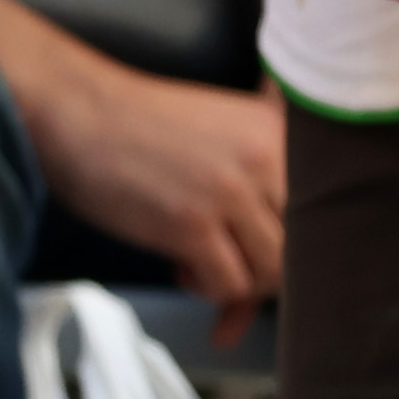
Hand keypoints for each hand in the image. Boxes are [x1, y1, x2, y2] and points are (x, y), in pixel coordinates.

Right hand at [15, 53, 284, 320]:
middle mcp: (268, 159)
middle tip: (232, 266)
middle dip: (270, 270)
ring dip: (239, 282)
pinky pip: (230, 284)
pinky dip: (209, 289)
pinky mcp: (192, 222)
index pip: (320, 209)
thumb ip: (258, 190)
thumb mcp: (220, 141)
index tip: (265, 253)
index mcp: (281, 134)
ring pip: (273, 272)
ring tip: (204, 262)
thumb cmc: (142, 130)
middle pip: (304, 246)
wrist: (78, 109)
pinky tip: (182, 266)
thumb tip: (273, 262)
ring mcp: (231, 191)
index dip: (298, 244)